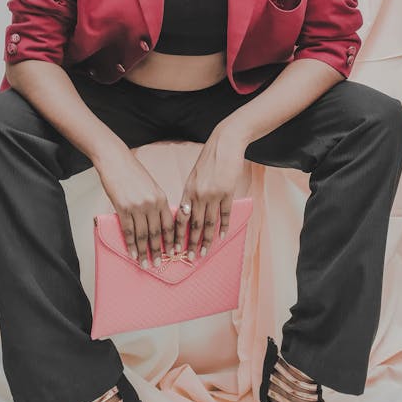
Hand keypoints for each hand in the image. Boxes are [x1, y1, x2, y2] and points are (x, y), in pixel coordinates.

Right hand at [95, 147, 174, 268]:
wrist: (115, 160)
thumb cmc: (132, 172)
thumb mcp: (151, 186)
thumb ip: (156, 203)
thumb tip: (157, 222)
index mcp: (161, 198)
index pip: (169, 225)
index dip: (171, 241)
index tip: (173, 253)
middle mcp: (152, 204)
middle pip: (157, 233)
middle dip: (158, 251)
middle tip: (158, 264)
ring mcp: (137, 206)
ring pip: (142, 235)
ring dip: (144, 252)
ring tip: (145, 264)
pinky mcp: (122, 208)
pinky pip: (128, 231)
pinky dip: (130, 245)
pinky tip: (132, 254)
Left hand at [173, 126, 245, 259]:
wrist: (224, 144)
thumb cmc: (209, 160)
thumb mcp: (194, 176)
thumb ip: (191, 194)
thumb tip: (186, 212)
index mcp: (188, 190)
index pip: (180, 217)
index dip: (177, 234)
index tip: (173, 248)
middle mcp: (198, 194)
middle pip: (193, 224)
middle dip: (191, 243)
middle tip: (189, 258)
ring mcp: (213, 194)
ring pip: (208, 223)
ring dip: (206, 240)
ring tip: (203, 253)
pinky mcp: (227, 192)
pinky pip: (224, 214)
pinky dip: (223, 227)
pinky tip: (220, 237)